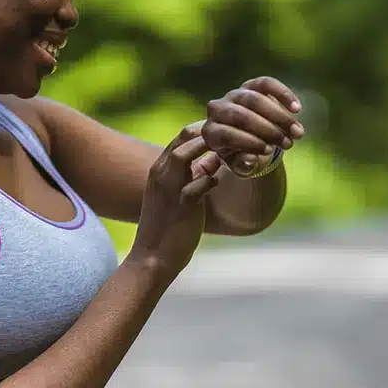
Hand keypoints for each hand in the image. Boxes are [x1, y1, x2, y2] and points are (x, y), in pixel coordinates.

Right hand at [131, 124, 224, 272]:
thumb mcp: (180, 194)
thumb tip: (215, 158)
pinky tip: (217, 183)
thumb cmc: (169, 226)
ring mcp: (168, 188)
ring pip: (183, 153)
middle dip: (210, 132)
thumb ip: (195, 174)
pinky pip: (197, 182)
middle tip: (234, 135)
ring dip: (208, 148)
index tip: (226, 130)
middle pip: (183, 137)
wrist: (153, 258)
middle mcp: (161, 173)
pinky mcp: (180, 205)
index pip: (181, 136)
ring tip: (230, 152)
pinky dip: (210, 178)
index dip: (204, 129)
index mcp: (160, 169)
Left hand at [202, 77, 304, 174]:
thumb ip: (243, 165)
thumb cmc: (245, 155)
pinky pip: (266, 84)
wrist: (253, 139)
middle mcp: (217, 109)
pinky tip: (297, 109)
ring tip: (297, 132)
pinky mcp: (250, 85)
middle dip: (267, 130)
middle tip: (288, 143)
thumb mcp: (242, 166)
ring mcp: (233, 95)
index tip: (269, 151)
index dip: (248, 142)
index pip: (226, 134)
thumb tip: (250, 158)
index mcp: (211, 132)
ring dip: (279, 116)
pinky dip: (283, 94)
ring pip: (254, 99)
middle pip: (241, 116)